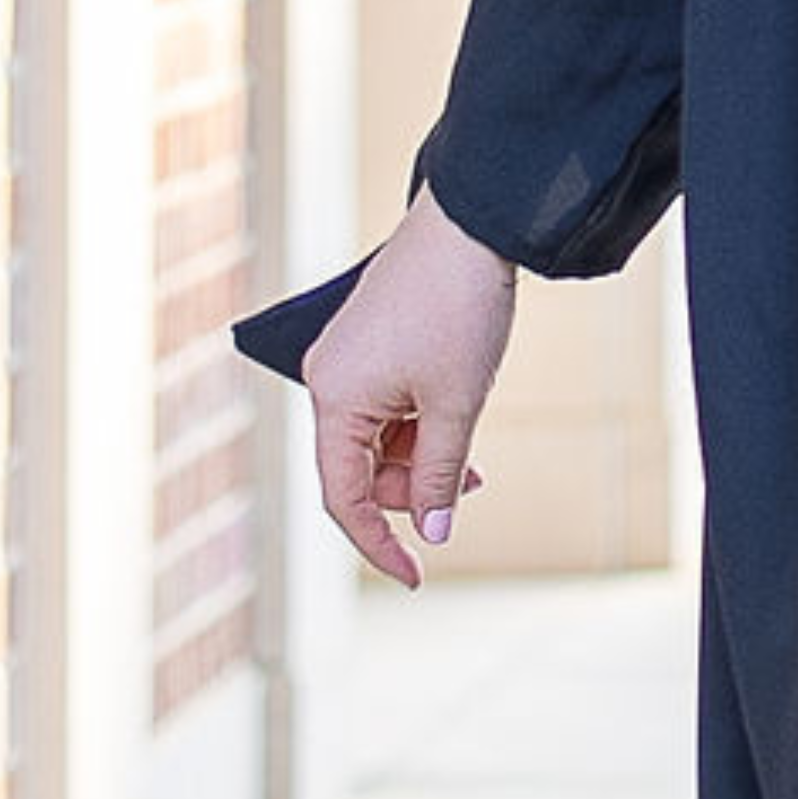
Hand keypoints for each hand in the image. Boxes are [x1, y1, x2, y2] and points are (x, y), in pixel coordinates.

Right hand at [301, 199, 525, 587]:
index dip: (377, 544)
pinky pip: (383, 404)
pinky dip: (417, 421)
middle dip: (410, 489)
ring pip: (375, 437)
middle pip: (357, 468)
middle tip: (469, 485)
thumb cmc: (459, 308)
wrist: (470, 222)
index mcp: (334, 399)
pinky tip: (453, 408)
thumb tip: (432, 531)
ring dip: (419, 455)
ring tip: (468, 446)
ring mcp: (346, 357)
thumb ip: (438, 476)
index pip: (343, 497)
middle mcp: (328, 379)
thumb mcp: (456, 405)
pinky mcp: (367, 339)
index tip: (416, 576)